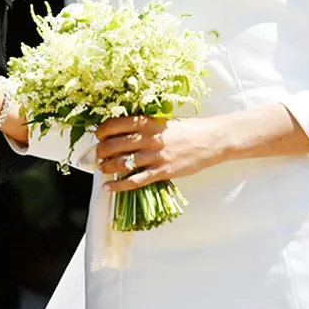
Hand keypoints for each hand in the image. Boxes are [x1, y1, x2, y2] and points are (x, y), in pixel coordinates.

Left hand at [96, 115, 223, 192]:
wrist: (211, 140)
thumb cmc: (188, 129)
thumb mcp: (163, 121)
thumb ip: (144, 126)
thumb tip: (123, 132)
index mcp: (147, 122)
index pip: (115, 125)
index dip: (102, 131)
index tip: (98, 136)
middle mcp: (148, 138)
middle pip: (114, 145)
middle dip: (100, 151)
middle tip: (97, 154)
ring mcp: (154, 156)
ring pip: (121, 163)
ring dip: (106, 167)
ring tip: (101, 168)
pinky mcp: (161, 172)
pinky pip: (134, 180)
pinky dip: (118, 185)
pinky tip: (108, 187)